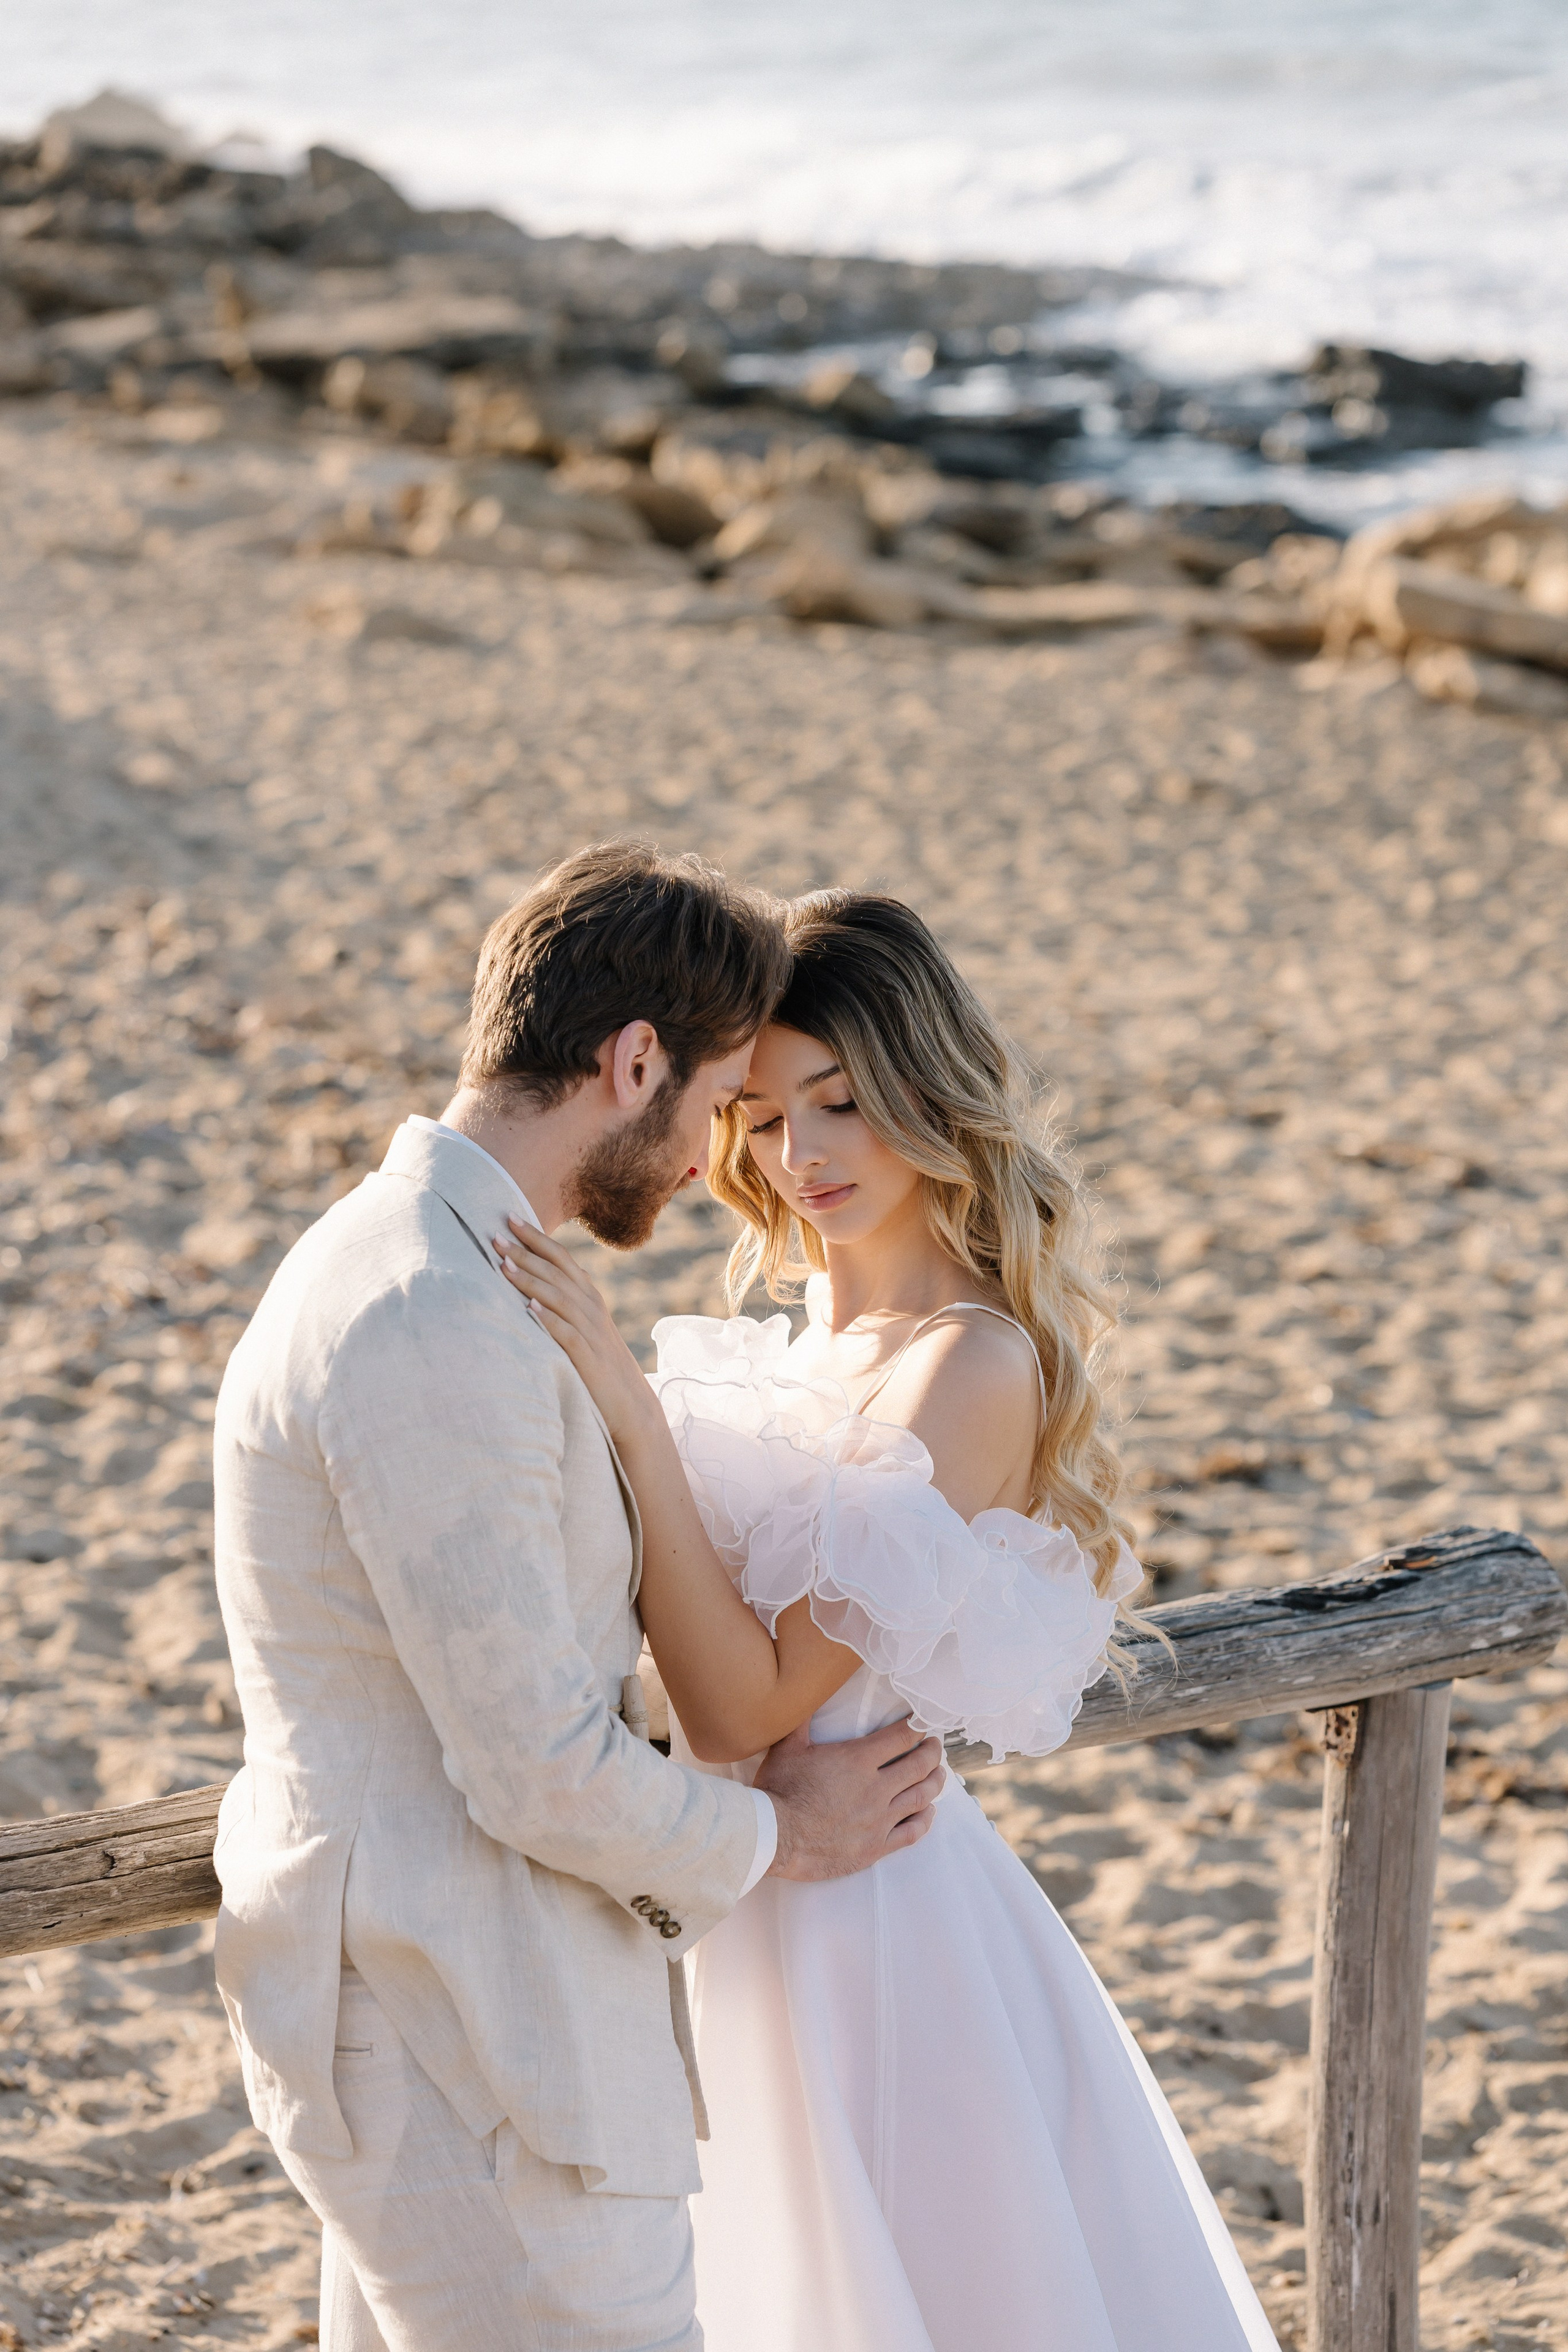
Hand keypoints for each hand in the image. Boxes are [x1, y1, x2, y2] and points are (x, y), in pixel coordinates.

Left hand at [493, 1217, 659, 1449]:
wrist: (631, 1405)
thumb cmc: (600, 1365)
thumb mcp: (586, 1327)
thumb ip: (566, 1304)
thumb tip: (536, 1284)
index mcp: (589, 1297)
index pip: (561, 1258)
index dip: (536, 1237)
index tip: (509, 1216)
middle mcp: (591, 1308)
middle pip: (555, 1272)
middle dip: (525, 1252)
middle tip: (495, 1235)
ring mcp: (590, 1333)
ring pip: (558, 1298)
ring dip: (530, 1279)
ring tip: (503, 1265)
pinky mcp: (587, 1359)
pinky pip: (566, 1334)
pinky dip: (548, 1319)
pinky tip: (528, 1308)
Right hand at [757, 1719, 943, 1880]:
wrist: (774, 1837)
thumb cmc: (779, 1790)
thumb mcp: (788, 1748)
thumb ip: (802, 1721)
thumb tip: (804, 1692)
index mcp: (858, 1760)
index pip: (901, 1737)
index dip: (917, 1727)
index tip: (924, 1722)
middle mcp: (876, 1788)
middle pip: (919, 1766)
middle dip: (932, 1752)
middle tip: (935, 1746)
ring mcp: (878, 1820)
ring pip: (921, 1797)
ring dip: (935, 1783)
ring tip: (939, 1774)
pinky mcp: (875, 1847)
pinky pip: (912, 1833)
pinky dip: (925, 1819)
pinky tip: (929, 1812)